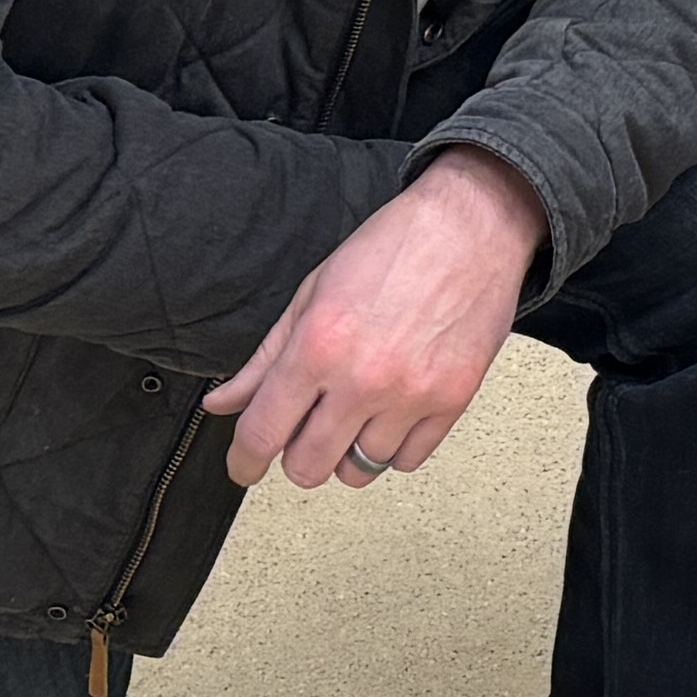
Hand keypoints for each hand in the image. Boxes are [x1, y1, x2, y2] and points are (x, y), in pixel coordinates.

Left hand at [205, 145, 541, 489]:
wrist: (472, 226)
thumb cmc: (395, 247)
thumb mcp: (313, 292)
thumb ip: (266, 358)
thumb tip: (224, 402)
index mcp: (318, 346)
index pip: (262, 434)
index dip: (242, 462)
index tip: (243, 467)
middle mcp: (363, 378)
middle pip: (308, 467)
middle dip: (297, 456)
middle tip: (306, 431)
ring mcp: (411, 394)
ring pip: (359, 470)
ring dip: (348, 451)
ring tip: (356, 414)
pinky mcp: (452, 400)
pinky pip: (407, 461)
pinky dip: (393, 447)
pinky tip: (392, 413)